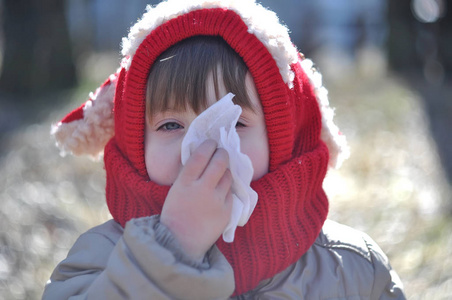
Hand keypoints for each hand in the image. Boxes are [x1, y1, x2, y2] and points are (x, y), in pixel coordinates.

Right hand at [160, 140, 232, 260]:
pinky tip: (219, 194)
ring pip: (228, 176)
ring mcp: (216, 201)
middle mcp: (202, 189)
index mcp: (185, 182)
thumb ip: (189, 175)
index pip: (201, 155)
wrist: (180, 244)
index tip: (211, 143)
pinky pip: (230, 194)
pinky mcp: (226, 212)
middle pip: (220, 161)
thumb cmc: (175, 215)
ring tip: (220, 175)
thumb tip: (203, 156)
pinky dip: (226, 191)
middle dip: (222, 153)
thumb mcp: (176, 190)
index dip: (208, 145)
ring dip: (225, 172)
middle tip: (221, 153)